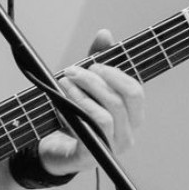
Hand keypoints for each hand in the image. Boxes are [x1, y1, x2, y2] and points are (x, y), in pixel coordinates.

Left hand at [36, 29, 144, 175]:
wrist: (52, 150)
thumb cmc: (73, 117)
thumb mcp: (85, 87)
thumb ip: (96, 62)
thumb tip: (105, 33)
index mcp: (130, 118)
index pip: (136, 91)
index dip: (115, 73)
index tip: (93, 63)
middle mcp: (127, 134)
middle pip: (126, 98)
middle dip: (98, 78)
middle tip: (75, 70)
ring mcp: (112, 147)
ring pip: (108, 111)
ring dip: (84, 90)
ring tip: (65, 82)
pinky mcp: (93, 155)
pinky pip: (94, 126)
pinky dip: (78, 106)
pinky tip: (63, 99)